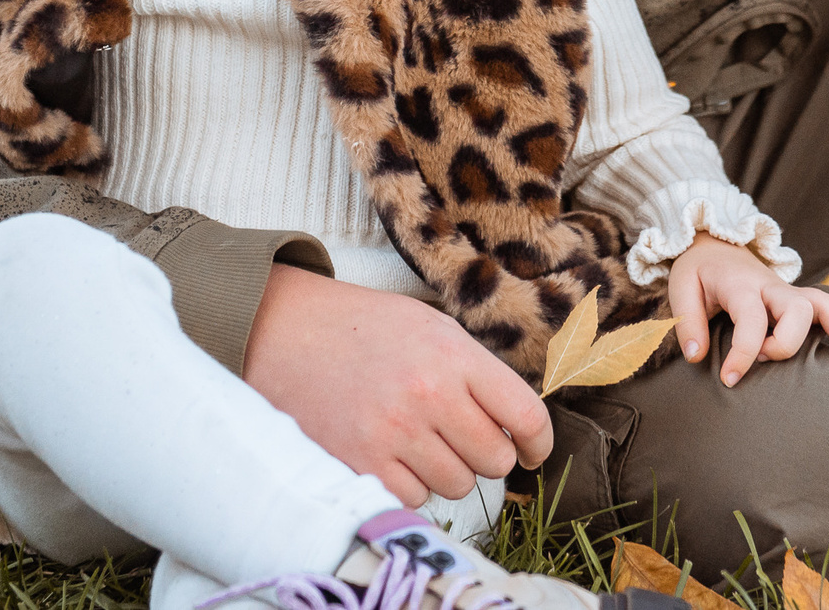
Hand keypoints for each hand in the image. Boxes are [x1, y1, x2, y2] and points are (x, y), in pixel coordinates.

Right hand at [244, 264, 551, 507]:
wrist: (288, 332)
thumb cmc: (367, 330)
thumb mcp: (433, 328)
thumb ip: (477, 372)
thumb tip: (519, 423)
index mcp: (455, 356)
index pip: (525, 415)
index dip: (539, 442)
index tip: (535, 451)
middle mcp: (429, 396)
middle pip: (495, 460)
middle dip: (487, 454)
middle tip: (464, 438)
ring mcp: (394, 433)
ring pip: (456, 486)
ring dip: (447, 471)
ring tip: (421, 441)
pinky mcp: (360, 463)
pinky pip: (413, 500)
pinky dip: (410, 486)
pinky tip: (394, 455)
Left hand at [665, 232, 828, 386]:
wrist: (715, 244)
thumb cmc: (699, 271)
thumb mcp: (681, 287)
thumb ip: (689, 322)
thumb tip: (697, 357)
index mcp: (741, 284)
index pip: (751, 319)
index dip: (744, 353)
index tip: (729, 378)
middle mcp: (771, 286)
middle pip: (797, 310)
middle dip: (786, 343)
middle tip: (762, 358)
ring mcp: (787, 292)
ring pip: (823, 304)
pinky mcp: (795, 300)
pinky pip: (828, 308)